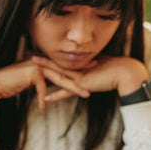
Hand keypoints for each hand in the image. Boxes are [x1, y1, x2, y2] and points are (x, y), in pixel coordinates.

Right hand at [0, 59, 90, 113]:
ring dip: (73, 88)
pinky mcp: (32, 74)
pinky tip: (43, 111)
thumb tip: (50, 86)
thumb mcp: (31, 82)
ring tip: (86, 95)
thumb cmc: (12, 84)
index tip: (92, 72)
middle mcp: (43, 63)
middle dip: (82, 76)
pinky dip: (42, 101)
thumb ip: (42, 81)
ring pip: (60, 79)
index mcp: (44, 63)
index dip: (78, 70)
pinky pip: (43, 90)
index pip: (64, 68)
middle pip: (66, 72)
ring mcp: (38, 67)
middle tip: (96, 80)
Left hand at [31, 56, 149, 102]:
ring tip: (29, 65)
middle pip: (56, 62)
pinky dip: (56, 95)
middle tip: (26, 52)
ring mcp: (80, 75)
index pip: (62, 59)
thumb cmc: (117, 70)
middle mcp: (79, 67)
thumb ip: (95, 67)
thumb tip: (94, 67)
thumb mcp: (102, 67)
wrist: (125, 72)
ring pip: (58, 72)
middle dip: (41, 58)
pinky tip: (45, 98)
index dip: (50, 55)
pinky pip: (67, 91)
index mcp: (81, 63)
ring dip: (43, 69)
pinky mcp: (84, 84)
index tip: (38, 51)